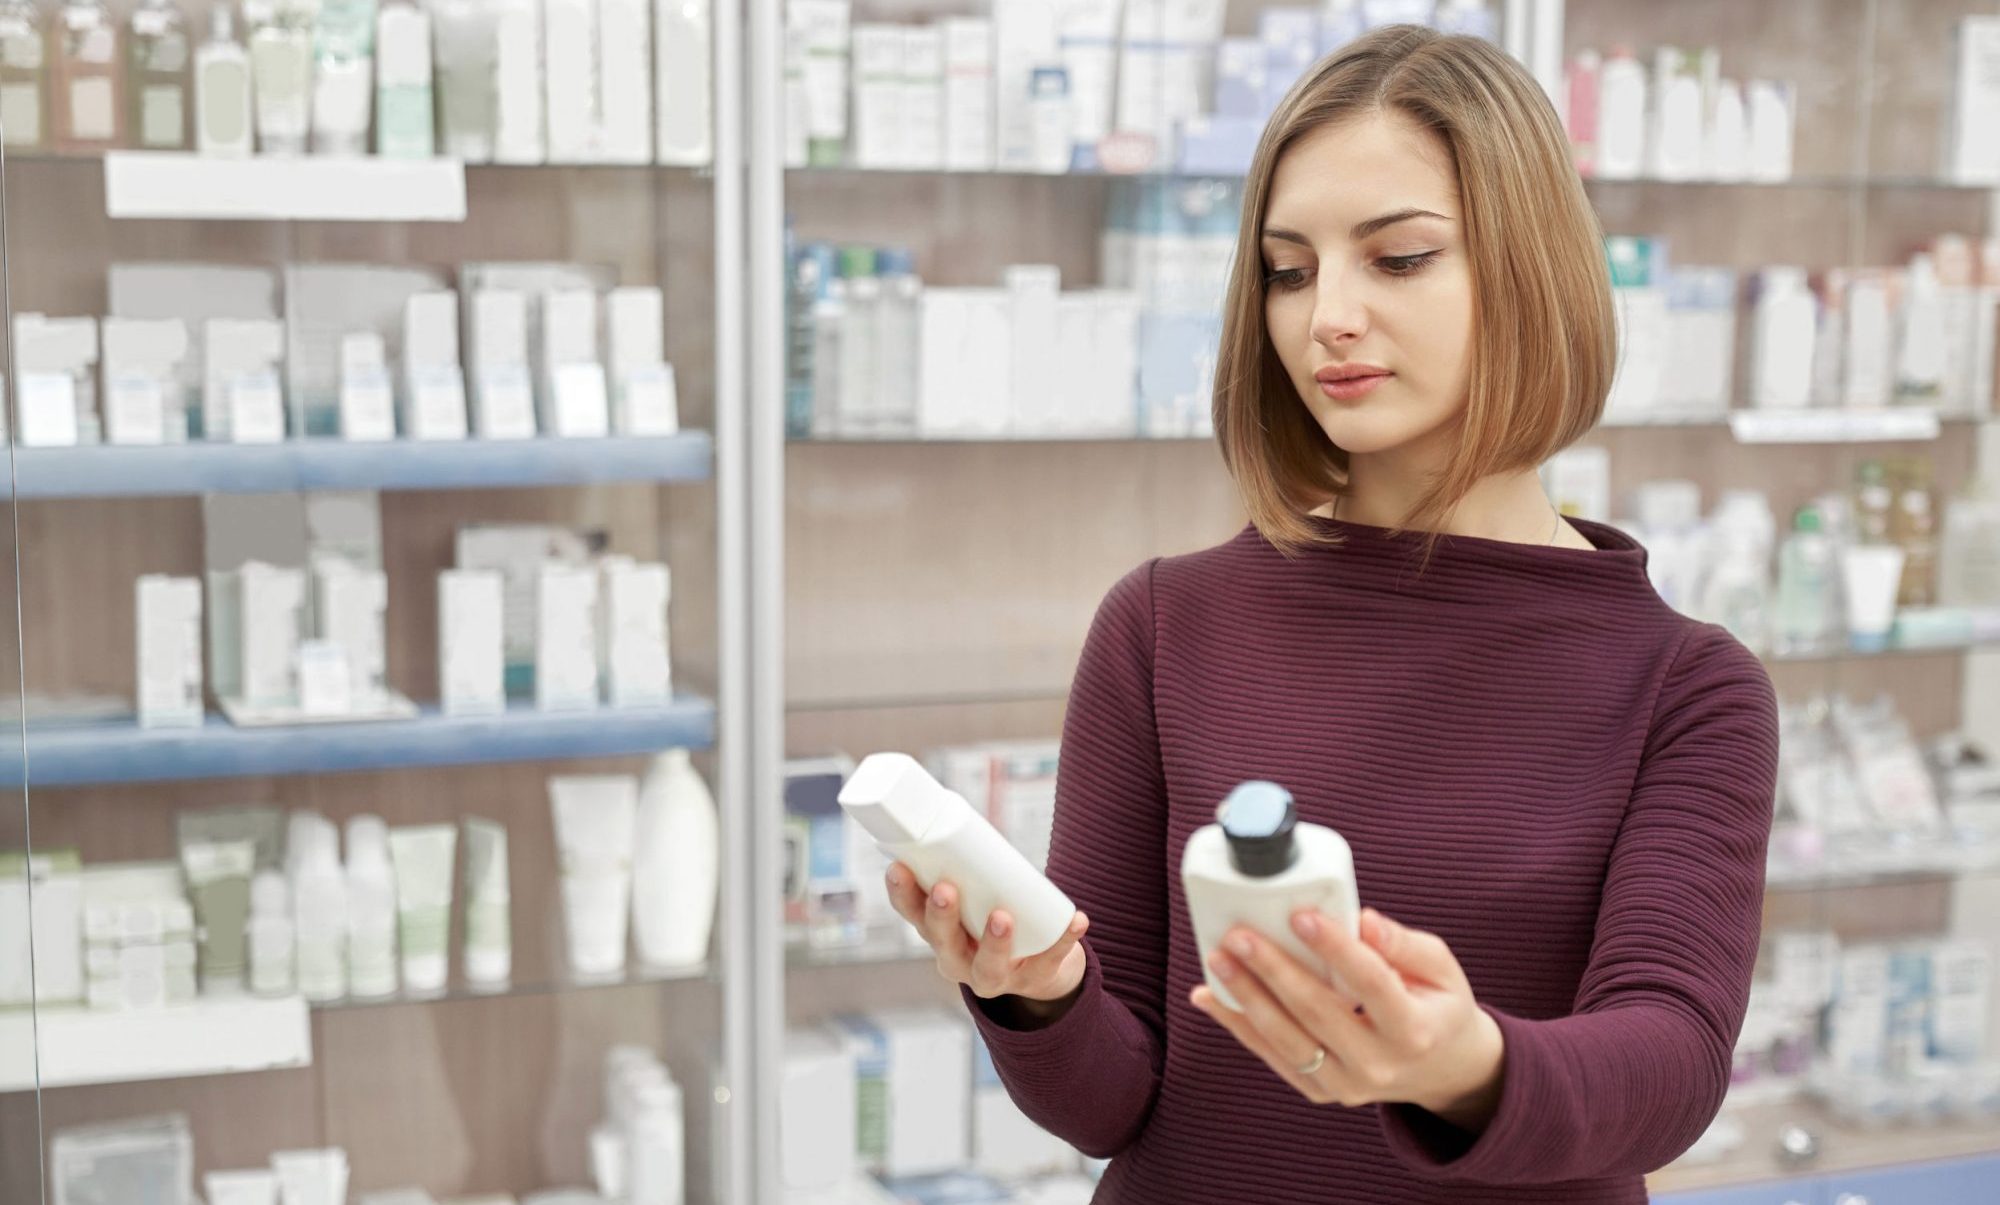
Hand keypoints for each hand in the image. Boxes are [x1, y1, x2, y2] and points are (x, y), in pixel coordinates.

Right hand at [884, 862, 1090, 1008]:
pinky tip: (1076, 920)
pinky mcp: (1033, 978)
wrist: (1035, 967)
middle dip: (941, 916)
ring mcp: (994, 975)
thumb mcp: (973, 895)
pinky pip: (1049, 961)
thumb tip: (959, 810)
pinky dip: (1063, 940)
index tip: (899, 867)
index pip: (911, 914)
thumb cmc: (993, 915)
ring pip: (988, 966)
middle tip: (946, 889)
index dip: (901, 893)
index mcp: (938, 933)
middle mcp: (957, 959)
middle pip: (942, 942)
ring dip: (994, 942)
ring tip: (1002, 917)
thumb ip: (967, 861)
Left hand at [1190, 906, 1504, 1130]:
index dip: (1336, 949)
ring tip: (1218, 959)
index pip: (1372, 984)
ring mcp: (1347, 1085)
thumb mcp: (1439, 968)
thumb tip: (1363, 920)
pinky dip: (1238, 1025)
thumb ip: (1403, 944)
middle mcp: (1379, 1064)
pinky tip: (1209, 996)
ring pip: (1286, 1040)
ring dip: (1246, 998)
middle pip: (1318, 1013)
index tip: (1302, 916)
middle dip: (1274, 971)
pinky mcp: (1320, 1092)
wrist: (1439, 1069)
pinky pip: (1272, 1057)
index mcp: (1414, 1029)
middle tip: (1240, 935)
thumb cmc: (1436, 1004)